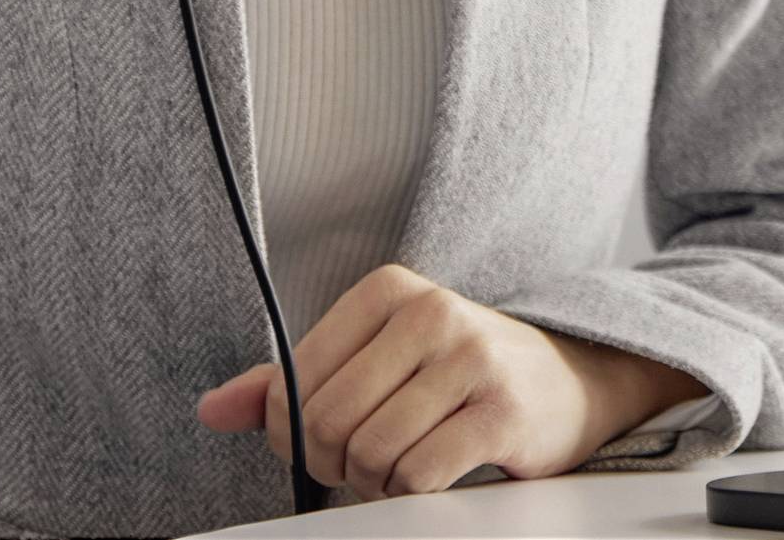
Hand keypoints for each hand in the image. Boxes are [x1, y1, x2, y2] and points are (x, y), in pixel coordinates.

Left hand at [194, 263, 708, 499]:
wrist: (572, 381)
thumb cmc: (461, 372)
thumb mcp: (377, 357)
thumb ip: (292, 380)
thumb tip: (211, 409)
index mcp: (389, 289)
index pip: (295, 379)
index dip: (292, 430)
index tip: (321, 439)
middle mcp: (431, 312)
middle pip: (327, 420)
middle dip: (332, 462)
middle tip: (360, 464)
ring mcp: (471, 359)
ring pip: (371, 452)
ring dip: (375, 482)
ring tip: (400, 467)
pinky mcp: (502, 413)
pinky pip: (418, 476)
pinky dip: (410, 493)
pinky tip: (431, 474)